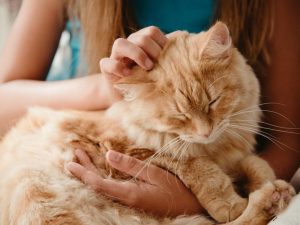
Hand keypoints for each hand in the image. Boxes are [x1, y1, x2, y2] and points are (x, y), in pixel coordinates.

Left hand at [67, 149, 202, 216]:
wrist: (189, 206)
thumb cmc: (175, 189)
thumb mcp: (154, 174)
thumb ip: (131, 166)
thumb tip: (108, 155)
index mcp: (129, 193)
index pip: (99, 184)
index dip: (83, 174)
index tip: (70, 163)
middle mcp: (125, 199)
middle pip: (98, 186)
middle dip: (84, 172)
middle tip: (71, 158)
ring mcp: (129, 200)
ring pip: (104, 187)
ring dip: (91, 173)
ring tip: (81, 160)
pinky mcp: (133, 198)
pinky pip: (111, 188)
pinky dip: (101, 177)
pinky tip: (99, 171)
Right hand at [99, 26, 167, 105]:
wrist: (128, 97)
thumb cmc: (149, 82)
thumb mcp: (160, 71)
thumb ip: (169, 60)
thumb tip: (188, 53)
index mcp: (142, 43)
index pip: (152, 31)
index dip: (161, 43)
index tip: (168, 58)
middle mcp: (129, 45)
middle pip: (140, 37)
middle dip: (152, 50)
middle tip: (158, 65)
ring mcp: (116, 56)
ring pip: (120, 43)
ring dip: (137, 54)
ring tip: (147, 67)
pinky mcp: (106, 69)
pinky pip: (107, 63)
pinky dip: (117, 67)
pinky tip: (128, 75)